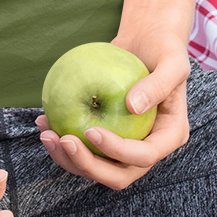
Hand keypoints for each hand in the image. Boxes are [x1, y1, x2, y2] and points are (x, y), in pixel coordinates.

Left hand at [36, 32, 190, 189]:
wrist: (146, 41)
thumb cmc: (164, 47)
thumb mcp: (172, 60)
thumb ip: (159, 84)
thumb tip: (132, 108)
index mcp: (169, 136)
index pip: (143, 156)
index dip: (117, 151)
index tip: (90, 130)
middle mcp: (147, 147)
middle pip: (117, 174)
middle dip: (87, 165)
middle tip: (63, 140)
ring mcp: (125, 146)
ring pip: (96, 167)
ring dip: (68, 158)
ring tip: (47, 134)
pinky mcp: (106, 137)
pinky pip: (84, 147)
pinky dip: (63, 141)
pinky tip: (44, 121)